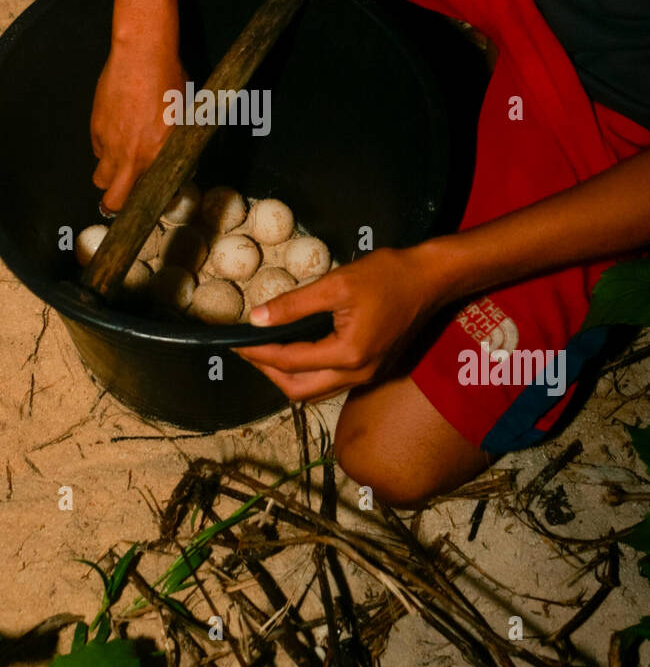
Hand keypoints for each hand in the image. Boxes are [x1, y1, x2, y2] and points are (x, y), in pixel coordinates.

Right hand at [91, 40, 187, 211]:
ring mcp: (109, 143)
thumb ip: (177, 146)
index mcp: (156, 156)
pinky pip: (97, 149)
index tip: (150, 198)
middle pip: (112, 201)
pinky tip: (117, 130)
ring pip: (101, 176)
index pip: (145, 197)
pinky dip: (104, 148)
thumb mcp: (185, 117)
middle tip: (125, 193)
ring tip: (121, 161)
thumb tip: (182, 161)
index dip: (146, 202)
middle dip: (116, 203)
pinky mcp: (96, 127)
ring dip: (109, 175)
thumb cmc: (169, 81)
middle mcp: (130, 156)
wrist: (141, 56)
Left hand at [235, 245, 444, 402]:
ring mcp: (367, 376)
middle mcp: (358, 375)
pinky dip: (307, 374)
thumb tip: (257, 319)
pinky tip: (297, 352)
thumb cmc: (387, 275)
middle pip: (299, 391)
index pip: (289, 363)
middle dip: (268, 373)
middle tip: (247, 351)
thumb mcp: (336, 284)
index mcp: (348, 355)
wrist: (430, 279)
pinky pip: (331, 383)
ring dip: (286, 377)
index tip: (236, 343)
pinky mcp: (373, 370)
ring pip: (315, 391)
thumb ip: (294, 305)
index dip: (258, 353)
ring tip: (266, 352)